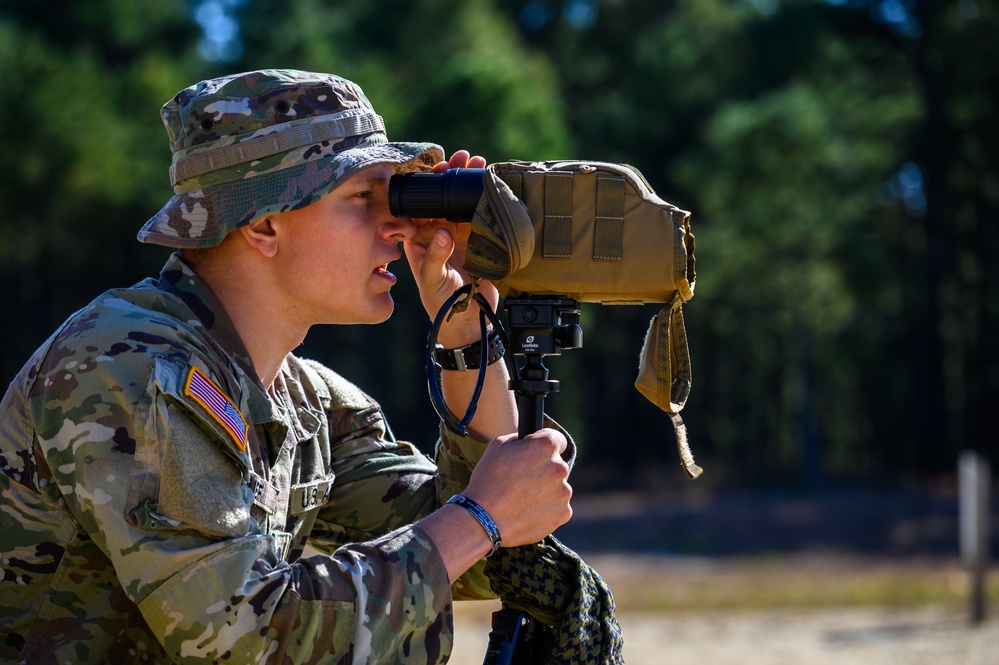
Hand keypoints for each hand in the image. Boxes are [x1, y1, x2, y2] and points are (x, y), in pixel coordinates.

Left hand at [402, 150, 498, 345]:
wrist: (470, 322)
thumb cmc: (442, 303)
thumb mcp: (432, 282)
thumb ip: (434, 257)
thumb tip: (443, 232)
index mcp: (419, 239)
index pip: (419, 205)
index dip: (426, 185)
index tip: (436, 169)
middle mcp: (438, 233)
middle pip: (441, 197)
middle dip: (450, 176)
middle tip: (461, 157)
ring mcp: (459, 235)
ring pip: (462, 202)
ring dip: (469, 182)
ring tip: (479, 162)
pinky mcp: (479, 240)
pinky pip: (481, 215)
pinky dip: (487, 199)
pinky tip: (492, 183)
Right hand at [462, 428, 572, 547]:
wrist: (484, 520)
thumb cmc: (487, 481)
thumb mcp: (496, 448)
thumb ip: (517, 438)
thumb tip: (526, 440)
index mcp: (544, 446)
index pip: (558, 439)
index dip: (544, 445)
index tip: (536, 453)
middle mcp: (559, 467)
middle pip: (557, 464)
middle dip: (543, 469)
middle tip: (522, 480)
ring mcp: (563, 492)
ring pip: (558, 487)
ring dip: (546, 489)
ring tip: (522, 499)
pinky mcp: (563, 513)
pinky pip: (558, 507)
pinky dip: (547, 508)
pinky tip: (528, 511)